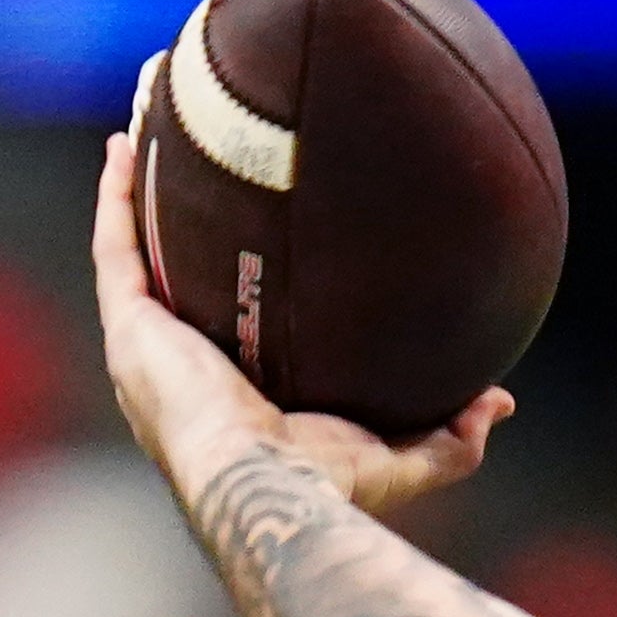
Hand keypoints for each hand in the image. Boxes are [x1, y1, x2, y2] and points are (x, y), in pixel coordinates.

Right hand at [92, 128, 510, 515]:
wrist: (265, 487)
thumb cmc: (326, 487)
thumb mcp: (402, 456)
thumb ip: (450, 435)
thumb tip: (500, 403)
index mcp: (232, 392)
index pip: (232, 326)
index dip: (239, 285)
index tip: (262, 240)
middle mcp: (182, 364)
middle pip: (175, 277)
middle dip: (178, 227)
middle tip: (196, 168)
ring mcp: (149, 343)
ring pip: (134, 250)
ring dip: (136, 192)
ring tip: (147, 130)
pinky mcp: (131, 325)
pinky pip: (117, 246)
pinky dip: (116, 196)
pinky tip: (125, 144)